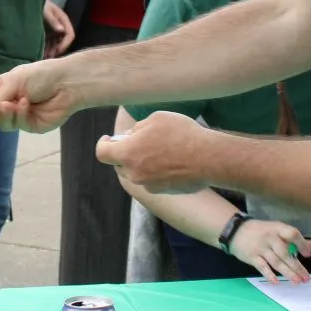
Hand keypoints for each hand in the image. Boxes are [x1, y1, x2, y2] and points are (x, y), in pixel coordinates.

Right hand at [0, 59, 76, 133]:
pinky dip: (18, 115)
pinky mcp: (29, 125)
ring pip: (0, 122)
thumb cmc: (41, 76)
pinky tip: (26, 105)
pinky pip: (16, 125)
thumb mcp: (14, 82)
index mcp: (0, 86)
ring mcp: (17, 114)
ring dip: (3, 114)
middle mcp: (6, 101)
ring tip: (12, 104)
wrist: (66, 84)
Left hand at [43, 0, 74, 57]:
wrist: (29, 1)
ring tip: (45, 58)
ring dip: (52, 51)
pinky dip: (47, 49)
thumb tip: (61, 30)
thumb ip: (53, 20)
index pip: (70, 34)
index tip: (57, 51)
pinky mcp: (47, 32)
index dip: (65, 44)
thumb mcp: (46, 11)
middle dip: (57, 50)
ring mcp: (54, 30)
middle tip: (49, 58)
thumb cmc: (39, 4)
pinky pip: (50, 42)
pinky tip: (42, 54)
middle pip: (63, 41)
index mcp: (63, 20)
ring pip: (56, 43)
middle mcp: (60, 26)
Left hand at [95, 111, 213, 193]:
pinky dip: (156, 172)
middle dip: (125, 153)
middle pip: (120, 164)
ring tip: (161, 150)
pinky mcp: (164, 192)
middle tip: (139, 141)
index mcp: (128, 154)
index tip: (109, 138)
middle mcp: (135, 173)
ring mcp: (149, 185)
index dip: (103, 144)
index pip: (102, 153)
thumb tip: (132, 136)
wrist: (208, 158)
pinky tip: (173, 161)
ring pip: (137, 173)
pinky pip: (153, 180)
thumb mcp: (156, 119)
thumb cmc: (181, 134)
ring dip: (142, 163)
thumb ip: (138, 128)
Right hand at [231, 219, 310, 283]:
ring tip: (297, 282)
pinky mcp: (252, 257)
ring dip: (287, 272)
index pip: (292, 234)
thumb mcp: (279, 231)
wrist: (234, 230)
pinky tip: (276, 282)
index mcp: (278, 229)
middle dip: (296, 266)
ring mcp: (260, 247)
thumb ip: (299, 240)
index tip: (308, 254)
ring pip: (276, 261)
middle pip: (285, 252)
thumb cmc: (261, 231)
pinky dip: (269, 274)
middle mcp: (270, 237)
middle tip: (307, 278)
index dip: (301, 243)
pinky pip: (262, 267)